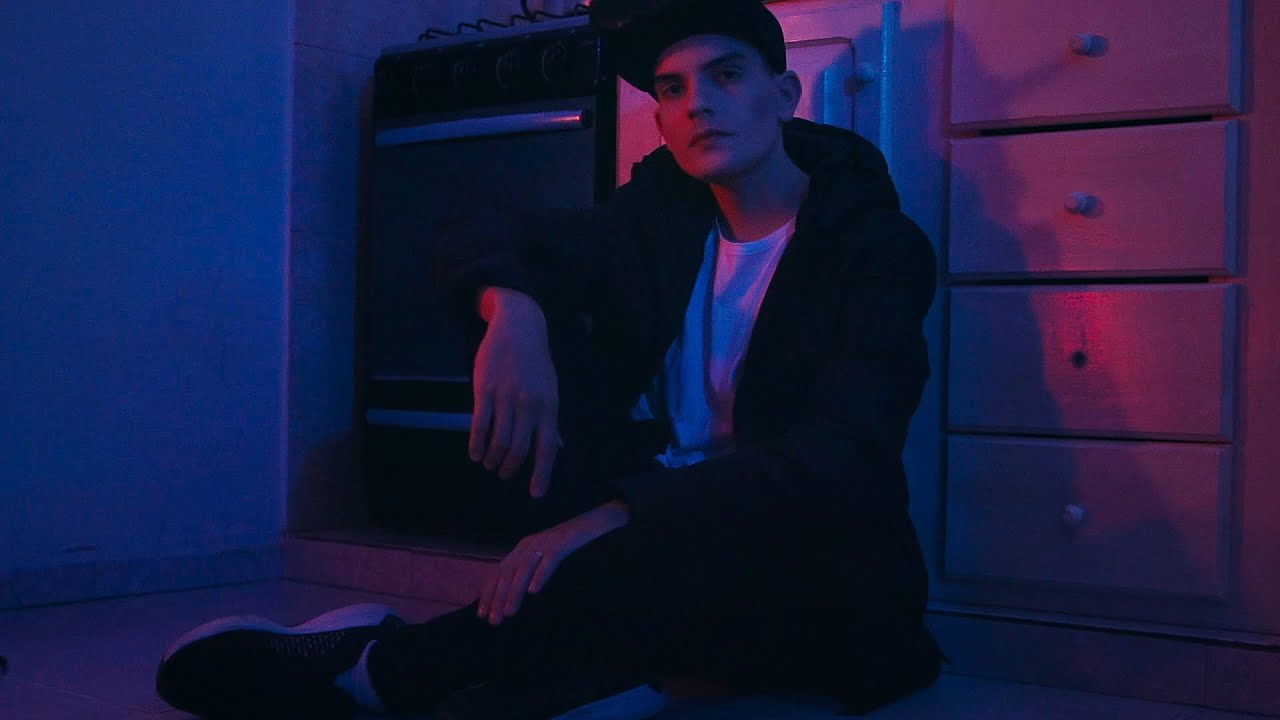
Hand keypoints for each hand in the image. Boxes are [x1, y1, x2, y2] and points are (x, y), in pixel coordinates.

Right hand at [472, 287, 560, 496]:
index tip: (535, 494)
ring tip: (489, 464)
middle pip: (519, 449)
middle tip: (504, 474)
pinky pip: (480, 425)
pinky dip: (477, 444)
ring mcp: (506, 397)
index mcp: (549, 407)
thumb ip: (550, 420)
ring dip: (493, 459)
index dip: (542, 474)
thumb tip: (557, 448)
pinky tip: (475, 454)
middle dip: (510, 468)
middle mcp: (529, 405)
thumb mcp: (550, 390)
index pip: (547, 449)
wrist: (519, 326)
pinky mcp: (485, 390)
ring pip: (499, 440)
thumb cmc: (536, 363)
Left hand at [478, 500, 629, 625]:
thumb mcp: (540, 558)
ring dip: (514, 591)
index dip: (488, 593)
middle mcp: (527, 545)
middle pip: (507, 573)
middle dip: (497, 597)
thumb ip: (526, 572)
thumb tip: (514, 596)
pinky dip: (539, 575)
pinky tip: (534, 591)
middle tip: (493, 620)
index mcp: (520, 550)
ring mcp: (543, 543)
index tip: (481, 615)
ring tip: (509, 612)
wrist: (588, 522)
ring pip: (524, 569)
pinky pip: (548, 560)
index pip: (498, 572)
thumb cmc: (564, 545)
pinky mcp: (561, 542)